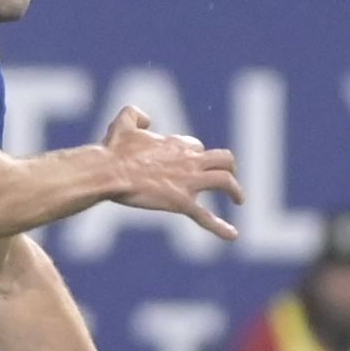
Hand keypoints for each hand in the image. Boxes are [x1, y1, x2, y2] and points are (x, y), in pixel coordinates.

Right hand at [88, 103, 247, 241]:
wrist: (110, 172)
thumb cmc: (114, 151)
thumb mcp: (123, 124)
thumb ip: (135, 114)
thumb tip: (148, 120)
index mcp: (176, 144)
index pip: (197, 147)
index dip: (194, 154)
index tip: (188, 164)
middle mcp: (189, 160)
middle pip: (223, 159)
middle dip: (228, 167)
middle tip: (228, 176)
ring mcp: (188, 182)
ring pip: (225, 182)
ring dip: (235, 190)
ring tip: (238, 200)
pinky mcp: (182, 202)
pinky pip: (205, 216)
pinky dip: (221, 227)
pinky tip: (233, 236)